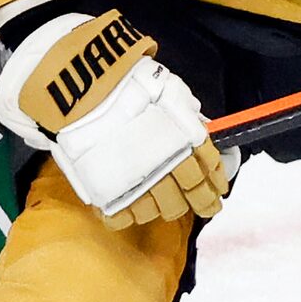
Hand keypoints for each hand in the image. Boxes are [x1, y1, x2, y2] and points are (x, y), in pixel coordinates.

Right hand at [0, 10, 230, 225]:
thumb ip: (186, 117)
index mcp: (185, 139)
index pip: (210, 170)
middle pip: (190, 196)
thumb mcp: (169, 91)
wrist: (83, 90)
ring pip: (159, 211)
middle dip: (198, 203)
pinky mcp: (110, 193)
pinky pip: (124, 217)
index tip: (217, 192)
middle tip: (199, 206)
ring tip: (159, 203)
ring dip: (162, 208)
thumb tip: (201, 131)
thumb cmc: (126, 83)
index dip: (215, 184)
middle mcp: (168, 165)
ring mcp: (140, 182)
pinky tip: (128, 208)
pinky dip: (127, 216)